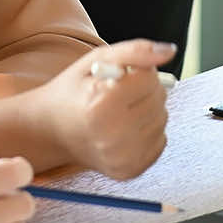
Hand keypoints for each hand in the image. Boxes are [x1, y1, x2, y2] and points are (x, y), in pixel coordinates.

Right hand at [28, 39, 173, 177]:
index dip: (139, 70)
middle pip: (158, 99)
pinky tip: (126, 128)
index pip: (150, 79)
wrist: (53, 131)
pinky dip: (149, 130)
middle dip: (146, 89)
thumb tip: (170, 51)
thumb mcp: (98, 59)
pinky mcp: (130, 171)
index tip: (121, 75)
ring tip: (122, 110)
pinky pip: (160, 140)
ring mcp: (122, 158)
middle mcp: (111, 137)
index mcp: (99, 105)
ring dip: (148, 109)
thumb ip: (135, 51)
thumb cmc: (76, 91)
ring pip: (162, 120)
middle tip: (121, 92)